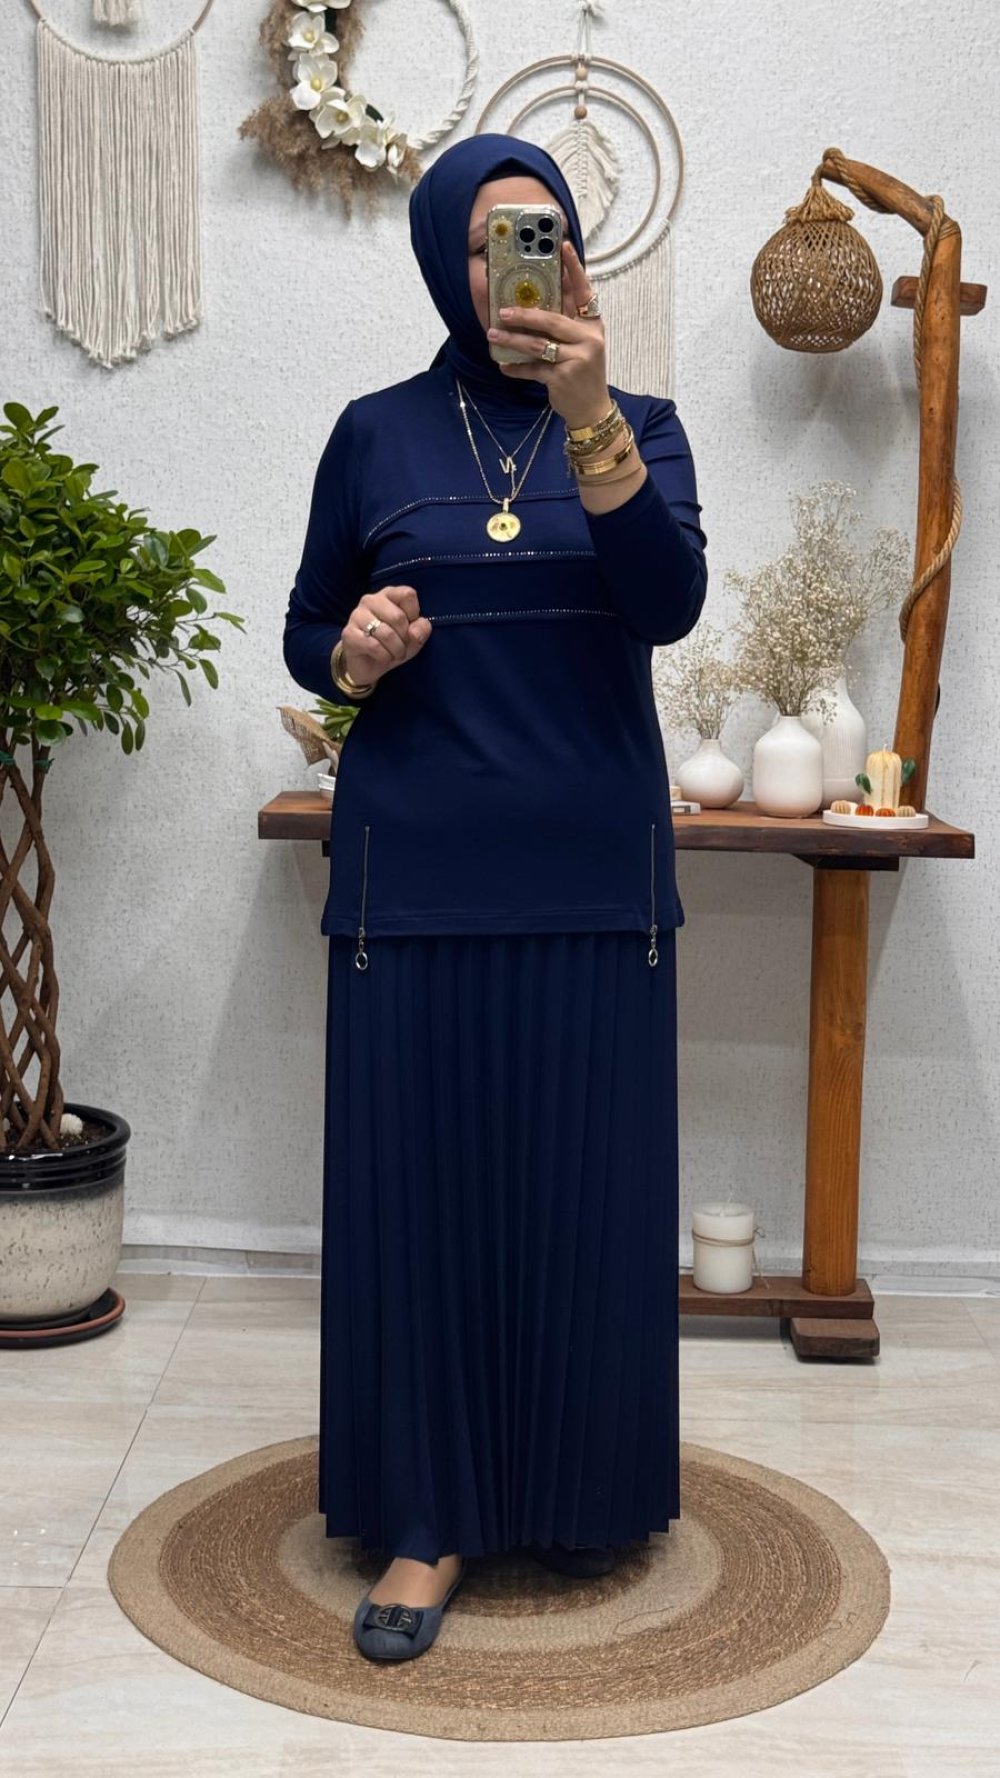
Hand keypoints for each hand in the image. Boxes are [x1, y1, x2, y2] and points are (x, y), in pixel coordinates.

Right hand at [340, 586, 431, 686]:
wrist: (368, 665)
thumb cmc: (393, 645)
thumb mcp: (414, 638)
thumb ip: (421, 629)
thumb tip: (414, 631)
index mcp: (388, 595)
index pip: (407, 594)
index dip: (414, 614)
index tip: (410, 626)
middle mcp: (370, 600)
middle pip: (398, 617)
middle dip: (405, 638)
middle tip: (402, 647)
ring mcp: (357, 615)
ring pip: (386, 634)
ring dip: (396, 650)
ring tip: (394, 654)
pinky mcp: (349, 633)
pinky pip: (374, 646)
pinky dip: (384, 656)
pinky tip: (383, 657)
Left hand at [487, 240, 610, 429]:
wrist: (591, 409)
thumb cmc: (582, 371)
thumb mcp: (581, 343)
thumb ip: (565, 321)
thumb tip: (536, 298)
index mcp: (593, 325)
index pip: (585, 292)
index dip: (574, 269)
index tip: (562, 246)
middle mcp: (588, 339)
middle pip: (553, 320)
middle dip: (525, 314)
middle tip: (503, 311)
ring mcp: (577, 360)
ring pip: (539, 344)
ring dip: (513, 339)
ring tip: (494, 334)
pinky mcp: (562, 379)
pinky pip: (533, 369)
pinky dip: (516, 367)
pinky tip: (503, 365)